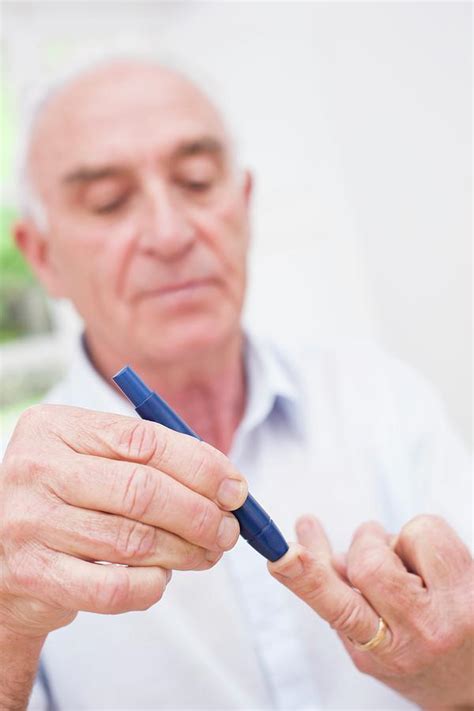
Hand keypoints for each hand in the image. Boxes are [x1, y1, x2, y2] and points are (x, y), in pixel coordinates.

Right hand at [0, 405, 246, 637]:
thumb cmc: (66, 499)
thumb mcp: (92, 460)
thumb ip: (149, 460)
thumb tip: (226, 483)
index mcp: (56, 427)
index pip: (143, 439)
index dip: (200, 464)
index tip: (235, 488)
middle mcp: (36, 469)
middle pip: (142, 490)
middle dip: (200, 513)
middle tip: (229, 529)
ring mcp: (29, 522)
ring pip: (133, 541)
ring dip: (185, 551)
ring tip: (207, 553)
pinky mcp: (33, 574)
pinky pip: (113, 587)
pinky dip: (151, 586)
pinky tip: (161, 579)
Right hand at [269, 514, 473, 708]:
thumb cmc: (417, 656)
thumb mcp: (368, 641)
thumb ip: (335, 593)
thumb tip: (306, 533)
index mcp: (379, 652)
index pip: (337, 609)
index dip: (307, 579)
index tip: (283, 556)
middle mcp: (418, 635)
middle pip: (370, 563)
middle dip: (365, 544)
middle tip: (372, 548)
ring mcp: (452, 611)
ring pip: (401, 538)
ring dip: (397, 543)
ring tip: (412, 569)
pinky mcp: (473, 584)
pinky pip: (429, 529)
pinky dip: (422, 537)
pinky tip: (431, 564)